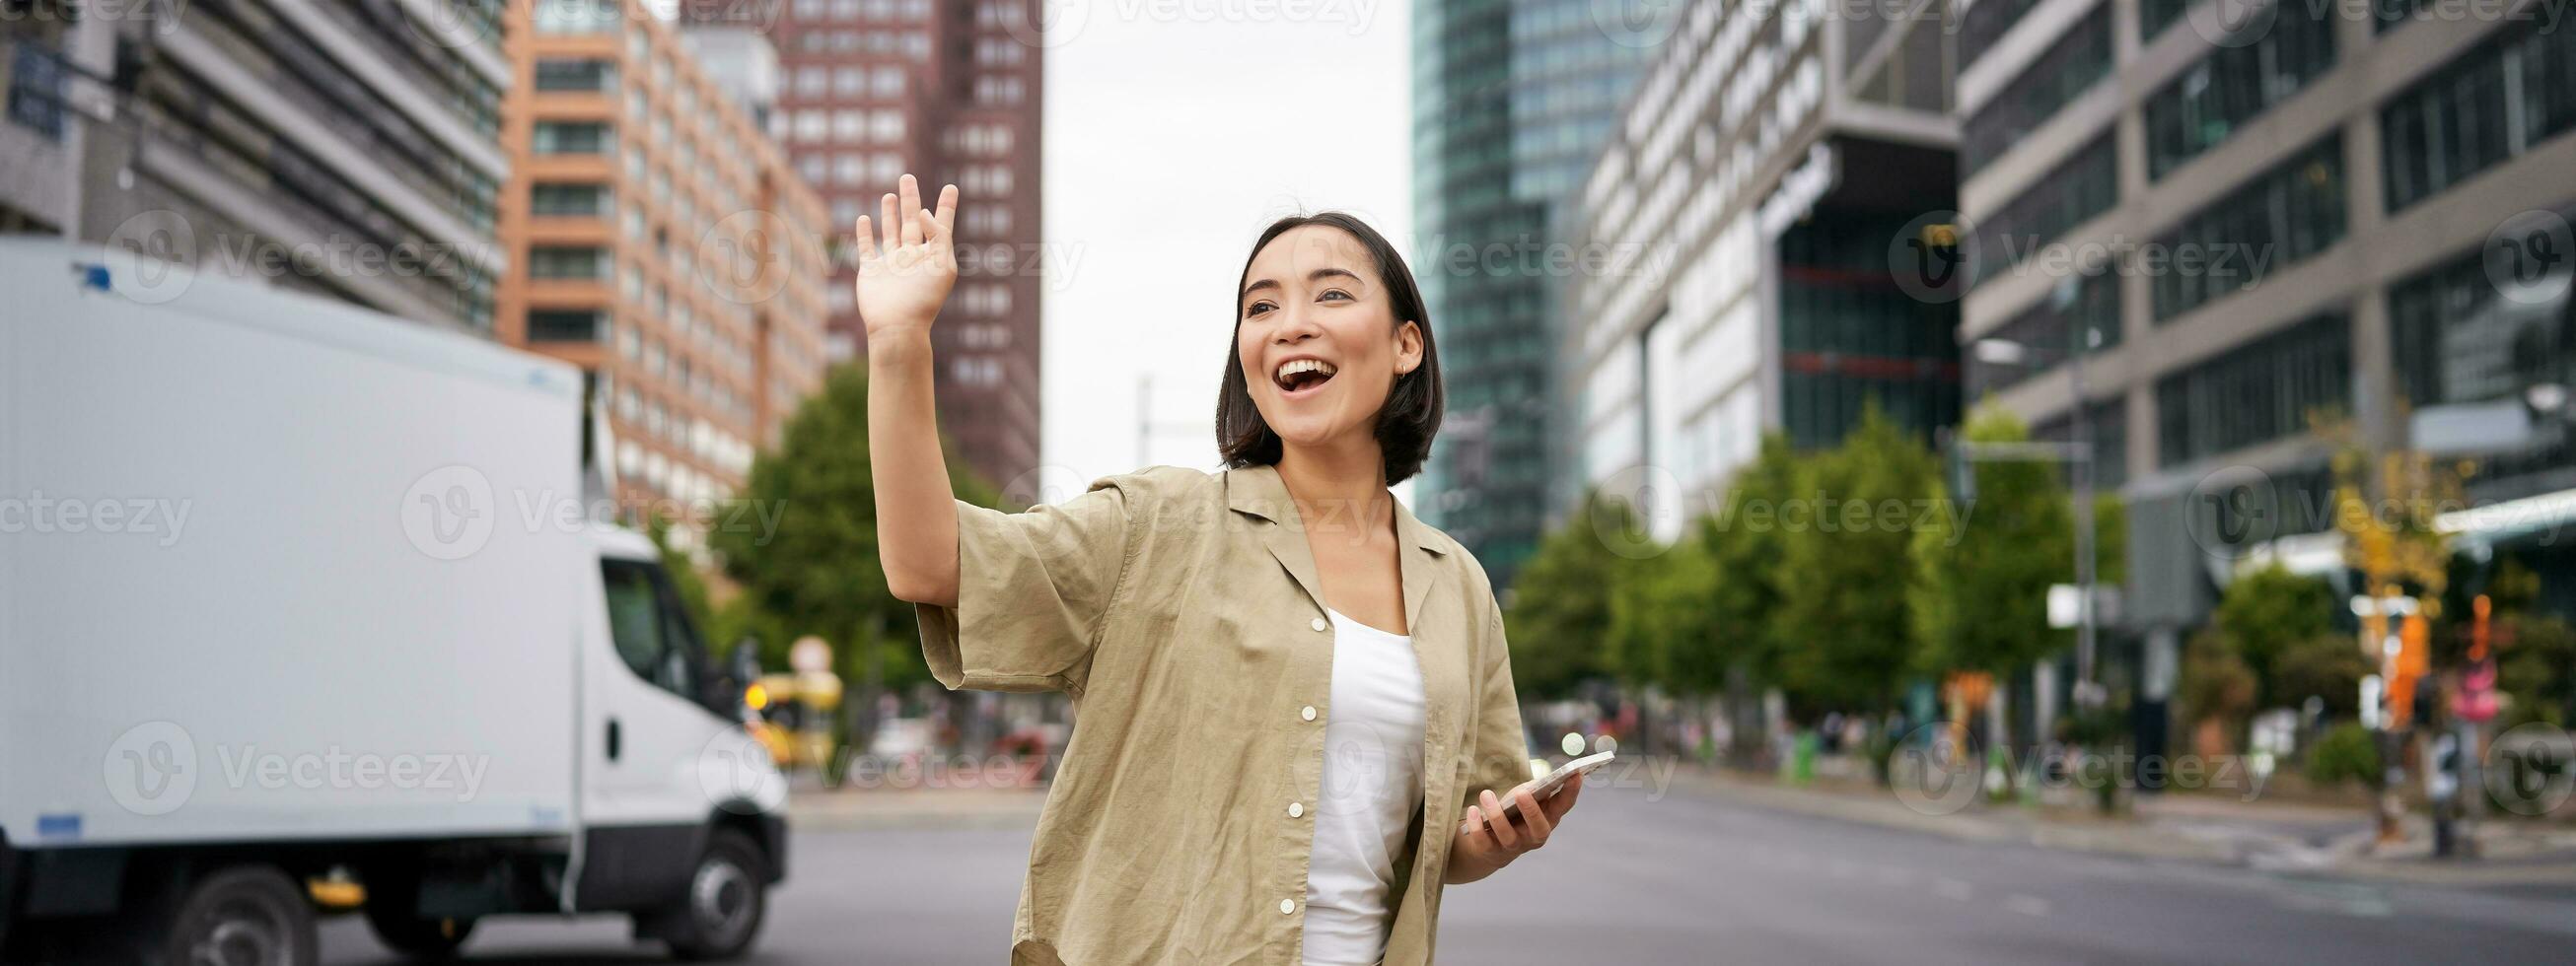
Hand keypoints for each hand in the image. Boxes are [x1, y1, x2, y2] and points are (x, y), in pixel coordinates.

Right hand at [853, 174, 957, 340]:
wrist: (897, 325)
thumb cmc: (924, 298)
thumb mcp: (942, 264)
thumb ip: (938, 235)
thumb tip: (924, 212)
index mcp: (933, 256)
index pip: (941, 225)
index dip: (946, 206)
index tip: (952, 187)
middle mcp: (913, 257)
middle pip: (913, 221)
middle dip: (911, 199)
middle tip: (908, 177)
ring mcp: (892, 264)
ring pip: (891, 231)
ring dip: (890, 214)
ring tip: (890, 194)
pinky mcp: (871, 271)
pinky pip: (867, 248)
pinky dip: (864, 233)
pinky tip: (864, 218)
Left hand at [1444, 775, 1579, 884]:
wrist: (1486, 846)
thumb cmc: (1511, 814)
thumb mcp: (1524, 800)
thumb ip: (1534, 790)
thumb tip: (1542, 782)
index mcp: (1547, 820)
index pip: (1563, 807)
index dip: (1571, 792)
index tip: (1576, 774)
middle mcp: (1534, 837)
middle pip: (1539, 829)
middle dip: (1532, 811)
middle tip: (1522, 793)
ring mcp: (1513, 847)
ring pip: (1508, 836)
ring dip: (1496, 814)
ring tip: (1486, 794)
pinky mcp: (1491, 852)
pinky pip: (1484, 842)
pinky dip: (1476, 826)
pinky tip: (1471, 810)